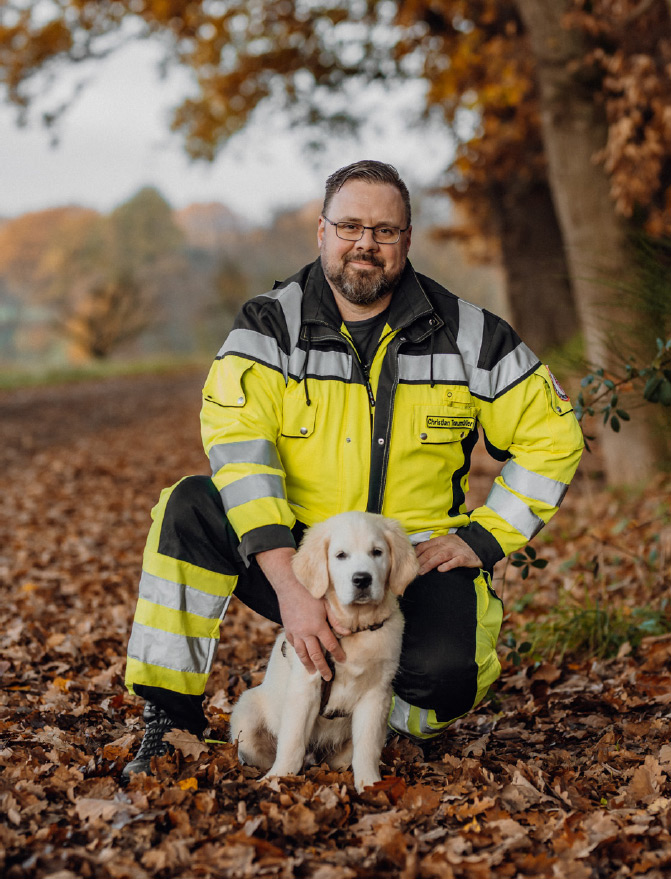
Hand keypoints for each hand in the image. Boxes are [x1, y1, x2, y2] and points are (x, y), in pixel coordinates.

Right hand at [256, 547, 349, 679]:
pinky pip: (293, 643)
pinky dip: (297, 651)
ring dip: (308, 664)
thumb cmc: (311, 592)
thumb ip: (337, 620)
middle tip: (327, 677)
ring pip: (302, 652)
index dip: (338, 654)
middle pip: (315, 654)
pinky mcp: (288, 628)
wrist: (290, 584)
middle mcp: (306, 632)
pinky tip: (300, 655)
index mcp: (318, 626)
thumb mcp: (327, 604)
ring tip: (312, 672)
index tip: (343, 661)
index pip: (330, 644)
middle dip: (322, 667)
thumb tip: (347, 633)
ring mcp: (295, 632)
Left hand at [415, 535, 482, 574]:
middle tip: (412, 570)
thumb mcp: (445, 542)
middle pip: (430, 552)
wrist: (478, 544)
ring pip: (440, 557)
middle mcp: (446, 545)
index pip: (424, 546)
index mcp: (440, 540)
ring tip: (421, 572)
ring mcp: (455, 551)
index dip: (416, 554)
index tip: (409, 562)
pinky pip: (455, 562)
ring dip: (429, 564)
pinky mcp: (464, 558)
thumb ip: (433, 547)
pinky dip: (447, 565)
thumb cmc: (458, 546)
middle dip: (420, 561)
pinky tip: (441, 570)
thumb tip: (418, 554)